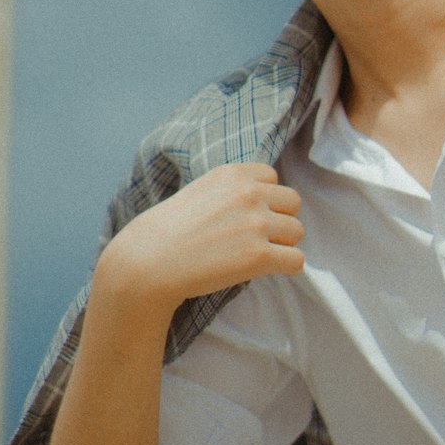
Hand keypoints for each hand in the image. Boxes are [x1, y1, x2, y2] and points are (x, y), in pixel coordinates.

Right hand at [100, 162, 304, 313]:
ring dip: (282, 244)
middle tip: (255, 238)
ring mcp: (256, 224)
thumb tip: (262, 197)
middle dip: (279, 219)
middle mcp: (249, 193)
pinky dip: (286, 267)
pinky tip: (266, 270)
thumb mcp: (200, 191)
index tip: (246, 215)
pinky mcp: (259, 256)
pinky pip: (296, 261)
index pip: (273, 176)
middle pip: (292, 202)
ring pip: (297, 232)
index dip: (263, 198)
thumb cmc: (167, 232)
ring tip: (254, 255)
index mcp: (233, 173)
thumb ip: (231, 189)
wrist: (147, 263)